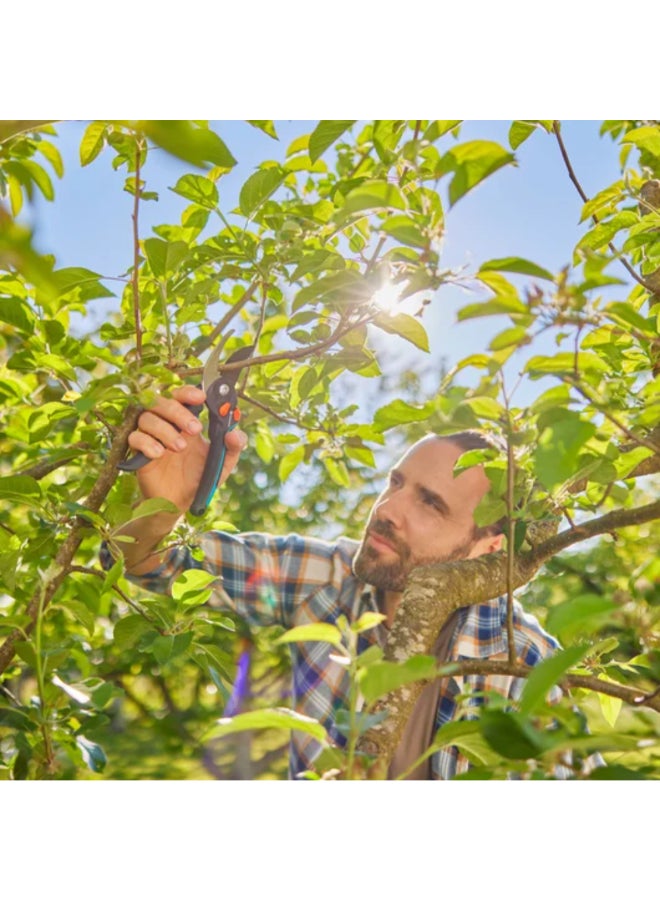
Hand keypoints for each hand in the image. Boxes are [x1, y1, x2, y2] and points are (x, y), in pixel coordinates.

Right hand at [127, 385, 247, 511]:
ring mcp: (151, 437)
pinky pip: (134, 437)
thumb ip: (233, 447)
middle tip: (195, 429)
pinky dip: (146, 442)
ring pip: (146, 417)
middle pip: (162, 402)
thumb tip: (235, 433)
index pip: (181, 396)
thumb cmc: (200, 477)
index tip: (200, 397)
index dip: (188, 392)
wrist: (181, 503)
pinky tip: (159, 455)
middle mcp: (166, 425)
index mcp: (186, 422)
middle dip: (179, 412)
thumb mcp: (223, 463)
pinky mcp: (138, 453)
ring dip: (165, 429)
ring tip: (181, 448)